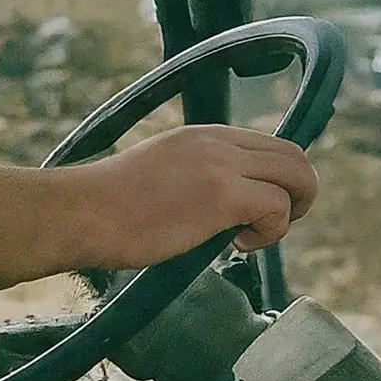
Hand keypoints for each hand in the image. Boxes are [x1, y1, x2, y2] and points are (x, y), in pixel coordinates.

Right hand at [72, 124, 318, 269]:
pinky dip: (271, 232)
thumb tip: (211, 202)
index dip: (276, 177)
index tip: (259, 206)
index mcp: (200, 135)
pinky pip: (278, 208)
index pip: (267, 143)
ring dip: (290, 211)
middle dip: (298, 192)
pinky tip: (239, 244)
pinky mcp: (223, 197)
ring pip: (296, 176)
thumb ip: (190, 175)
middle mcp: (216, 142)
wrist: (82, 214)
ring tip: (255, 236)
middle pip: (292, 155)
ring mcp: (221, 166)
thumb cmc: (104, 207)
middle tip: (272, 223)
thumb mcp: (155, 173)